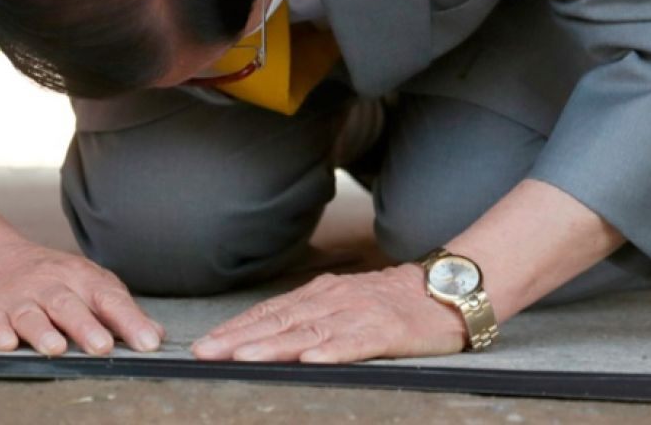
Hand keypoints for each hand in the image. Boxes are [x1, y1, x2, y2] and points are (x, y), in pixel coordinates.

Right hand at [0, 234, 163, 356]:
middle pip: (68, 305)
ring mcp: (17, 298)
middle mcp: (49, 286)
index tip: (148, 343)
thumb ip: (119, 309)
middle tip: (103, 346)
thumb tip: (156, 334)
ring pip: (31, 315)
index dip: (130, 321)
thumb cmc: (49, 278)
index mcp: (79, 278)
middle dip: (85, 326)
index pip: (108, 298)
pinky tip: (6, 342)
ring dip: (42, 332)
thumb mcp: (86, 283)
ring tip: (56, 348)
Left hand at [191, 266, 466, 362]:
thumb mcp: (343, 303)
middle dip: (238, 338)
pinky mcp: (387, 331)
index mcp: (319, 295)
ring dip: (273, 346)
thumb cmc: (390, 302)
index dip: (234, 328)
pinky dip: (331, 350)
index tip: (204, 344)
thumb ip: (309, 316)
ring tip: (242, 358)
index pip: (268, 312)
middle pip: (278, 321)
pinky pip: (356, 342)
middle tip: (205, 353)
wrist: (446, 291)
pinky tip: (310, 359)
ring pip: (308, 331)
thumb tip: (264, 334)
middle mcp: (333, 300)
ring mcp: (359, 314)